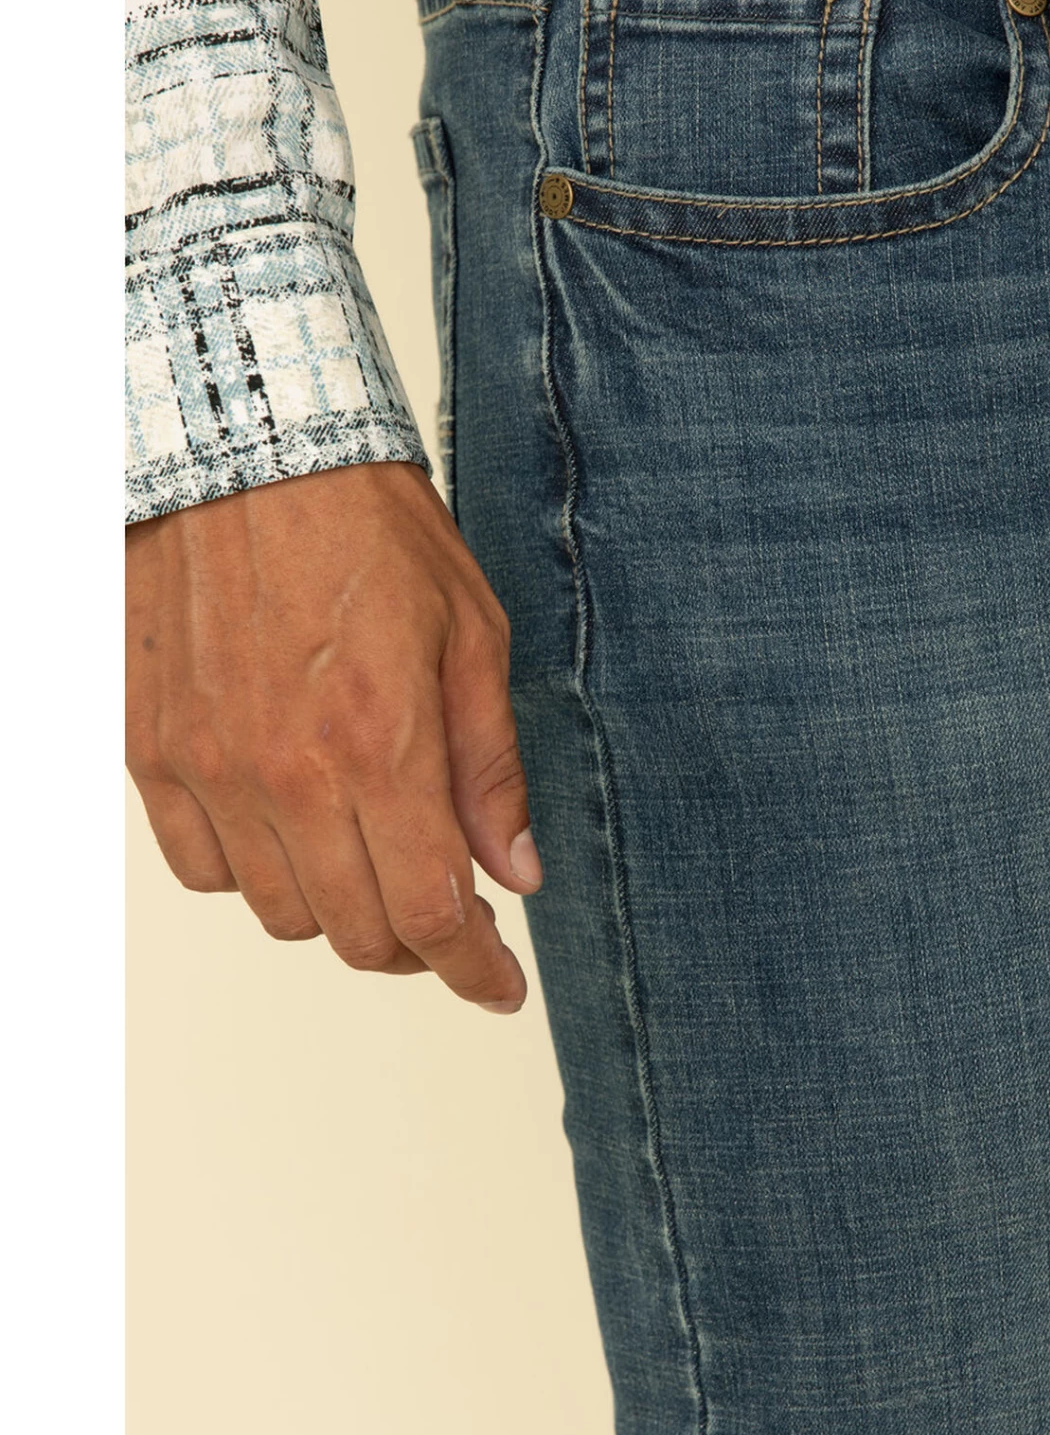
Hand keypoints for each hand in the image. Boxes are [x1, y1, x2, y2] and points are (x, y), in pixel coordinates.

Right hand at [126, 462, 539, 1011]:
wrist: (245, 447)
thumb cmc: (368, 527)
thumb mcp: (472, 634)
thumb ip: (490, 768)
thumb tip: (513, 873)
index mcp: (380, 746)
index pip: (431, 916)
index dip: (474, 973)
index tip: (500, 987)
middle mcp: (287, 775)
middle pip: (358, 934)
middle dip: (420, 946)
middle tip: (451, 915)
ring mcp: (208, 768)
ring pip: (279, 914)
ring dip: (339, 911)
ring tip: (373, 859)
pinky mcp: (152, 749)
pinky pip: (201, 868)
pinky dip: (255, 874)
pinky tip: (292, 828)